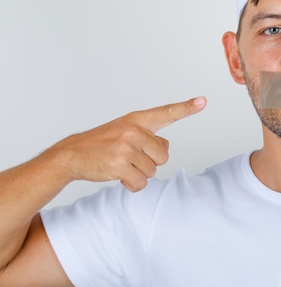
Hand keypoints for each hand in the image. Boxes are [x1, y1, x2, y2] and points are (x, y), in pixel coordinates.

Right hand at [44, 97, 206, 191]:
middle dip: (149, 162)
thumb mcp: (126, 132)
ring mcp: (127, 147)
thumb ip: (149, 136)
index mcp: (137, 120)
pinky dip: (132, 184)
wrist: (71, 155)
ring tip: (121, 165)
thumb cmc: (102, 144)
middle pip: (163, 156)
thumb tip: (165, 147)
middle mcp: (134, 130)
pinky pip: (141, 182)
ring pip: (152, 171)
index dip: (187, 108)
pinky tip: (119, 175)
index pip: (167, 112)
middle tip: (130, 158)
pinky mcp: (120, 164)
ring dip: (139, 174)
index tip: (203, 101)